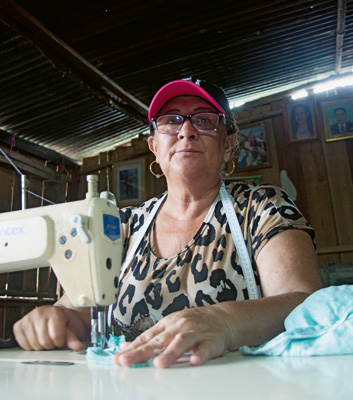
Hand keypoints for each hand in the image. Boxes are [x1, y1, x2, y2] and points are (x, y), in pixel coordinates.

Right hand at [13, 305, 84, 350]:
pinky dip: (31, 346)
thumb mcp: (71, 329)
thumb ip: (73, 339)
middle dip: (51, 345)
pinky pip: (23, 345)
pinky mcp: (18, 326)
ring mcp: (27, 319)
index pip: (56, 336)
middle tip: (53, 339)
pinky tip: (37, 339)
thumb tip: (78, 347)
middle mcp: (39, 313)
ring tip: (46, 339)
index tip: (61, 339)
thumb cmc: (63, 322)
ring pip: (34, 345)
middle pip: (44, 342)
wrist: (54, 315)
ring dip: (41, 347)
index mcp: (54, 312)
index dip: (60, 342)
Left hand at [113, 305, 232, 368]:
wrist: (222, 317)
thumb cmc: (192, 323)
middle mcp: (179, 327)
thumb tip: (125, 347)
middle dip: (142, 351)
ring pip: (181, 342)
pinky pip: (205, 348)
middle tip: (127, 361)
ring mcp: (195, 333)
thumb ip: (149, 338)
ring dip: (170, 353)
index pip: (147, 338)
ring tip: (159, 364)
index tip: (119, 358)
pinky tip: (194, 361)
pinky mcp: (211, 341)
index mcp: (167, 325)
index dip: (132, 348)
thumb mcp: (168, 326)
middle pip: (159, 340)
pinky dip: (200, 354)